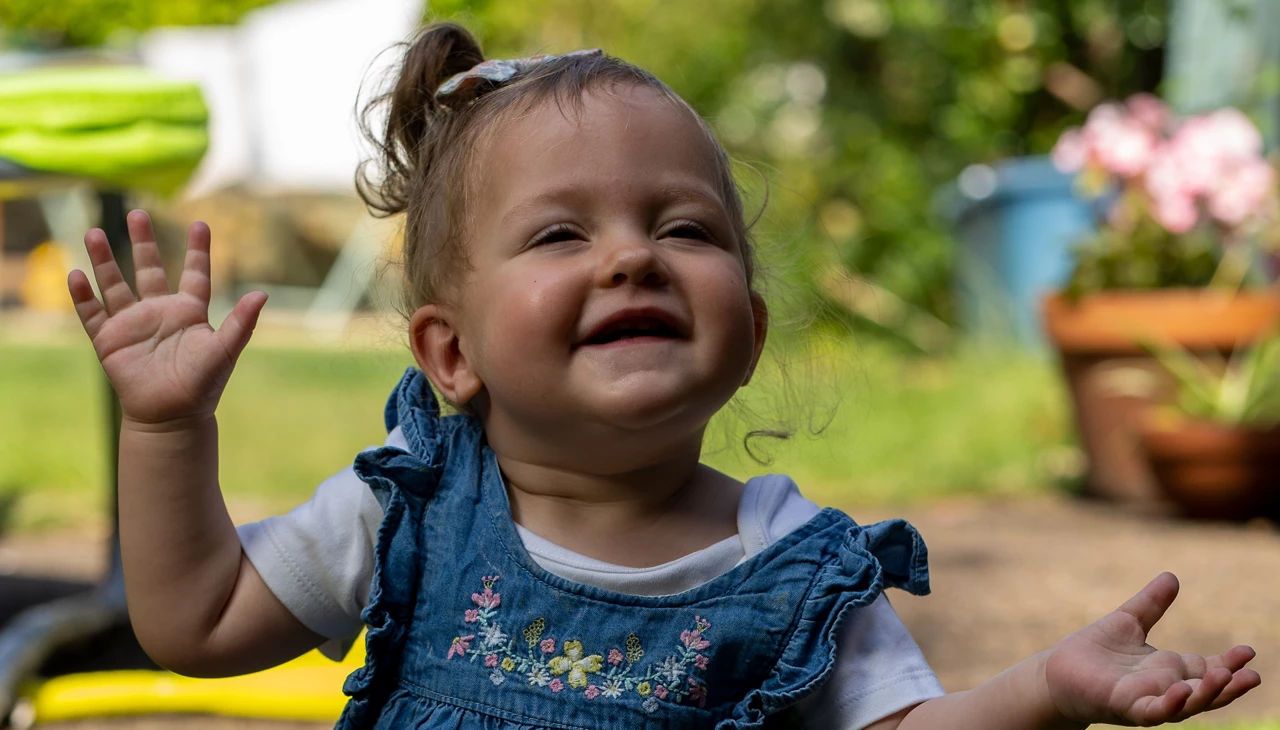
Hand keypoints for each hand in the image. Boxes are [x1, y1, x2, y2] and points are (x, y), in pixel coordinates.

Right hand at [67, 210, 266, 425]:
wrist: (172, 417)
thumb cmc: (203, 385)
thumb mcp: (225, 350)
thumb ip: (242, 323)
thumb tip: (262, 294)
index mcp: (189, 312)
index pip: (195, 274)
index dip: (198, 250)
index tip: (200, 224)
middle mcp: (160, 312)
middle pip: (149, 269)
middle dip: (143, 242)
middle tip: (137, 214)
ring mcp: (133, 324)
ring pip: (115, 284)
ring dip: (104, 260)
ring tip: (94, 231)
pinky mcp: (109, 341)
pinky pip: (92, 314)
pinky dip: (83, 296)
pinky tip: (75, 274)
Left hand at [1044, 572, 1259, 725]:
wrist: (1056, 672)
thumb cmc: (1094, 651)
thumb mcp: (1128, 622)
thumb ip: (1151, 603)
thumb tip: (1172, 576)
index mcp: (1168, 670)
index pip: (1207, 669)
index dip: (1230, 664)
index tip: (1249, 652)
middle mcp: (1163, 689)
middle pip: (1206, 692)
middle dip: (1230, 686)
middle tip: (1253, 675)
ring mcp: (1146, 700)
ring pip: (1186, 706)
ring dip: (1208, 695)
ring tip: (1225, 677)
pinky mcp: (1123, 707)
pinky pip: (1152, 712)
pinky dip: (1170, 703)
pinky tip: (1182, 690)